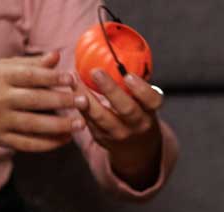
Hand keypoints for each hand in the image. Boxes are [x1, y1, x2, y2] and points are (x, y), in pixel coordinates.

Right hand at [0, 52, 80, 160]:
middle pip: (34, 101)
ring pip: (33, 126)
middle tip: (84, 101)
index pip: (29, 76)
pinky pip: (28, 144)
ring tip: (80, 124)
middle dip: (61, 101)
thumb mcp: (4, 68)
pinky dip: (48, 144)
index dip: (51, 77)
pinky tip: (66, 139)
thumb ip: (31, 64)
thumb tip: (57, 56)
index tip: (72, 78)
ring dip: (59, 126)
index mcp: (0, 78)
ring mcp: (1, 122)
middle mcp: (0, 100)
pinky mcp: (2, 140)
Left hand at [75, 70, 163, 190]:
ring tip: (74, 78)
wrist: (136, 149)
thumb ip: (135, 85)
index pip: (151, 100)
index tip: (128, 75)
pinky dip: (78, 104)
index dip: (141, 89)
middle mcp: (137, 124)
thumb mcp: (145, 103)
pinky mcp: (102, 138)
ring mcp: (119, 134)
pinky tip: (71, 88)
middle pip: (126, 108)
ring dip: (85, 96)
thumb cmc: (139, 114)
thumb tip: (115, 52)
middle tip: (96, 72)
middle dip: (110, 89)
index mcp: (150, 111)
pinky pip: (88, 120)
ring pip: (101, 116)